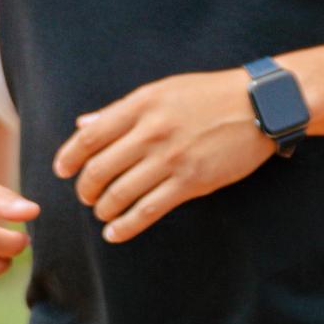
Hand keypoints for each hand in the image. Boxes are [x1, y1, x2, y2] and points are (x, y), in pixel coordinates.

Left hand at [56, 70, 275, 244]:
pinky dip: (125, 227)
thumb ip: (121, 111)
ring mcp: (171, 159)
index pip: (89, 137)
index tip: (62, 171)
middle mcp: (151, 132)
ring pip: (118, 195)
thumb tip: (83, 125)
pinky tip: (115, 233)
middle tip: (86, 197)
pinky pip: (148, 211)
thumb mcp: (162, 91)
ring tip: (103, 214)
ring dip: (103, 210)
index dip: (69, 158)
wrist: (260, 105)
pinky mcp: (191, 182)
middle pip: (98, 170)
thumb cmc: (210, 95)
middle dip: (85, 190)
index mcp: (141, 105)